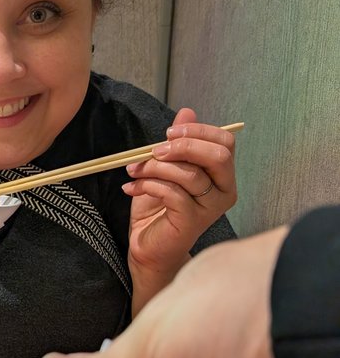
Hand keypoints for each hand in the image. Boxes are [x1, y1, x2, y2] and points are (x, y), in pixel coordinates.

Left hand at [125, 107, 237, 277]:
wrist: (148, 245)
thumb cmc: (158, 208)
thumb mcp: (165, 167)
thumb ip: (178, 142)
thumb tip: (186, 112)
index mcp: (222, 174)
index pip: (224, 142)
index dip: (198, 131)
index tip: (168, 134)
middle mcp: (224, 191)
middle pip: (217, 156)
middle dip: (183, 146)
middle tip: (154, 150)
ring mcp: (210, 208)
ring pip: (189, 174)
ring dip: (156, 167)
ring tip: (134, 171)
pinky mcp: (192, 221)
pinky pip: (172, 193)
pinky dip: (148, 185)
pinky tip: (132, 188)